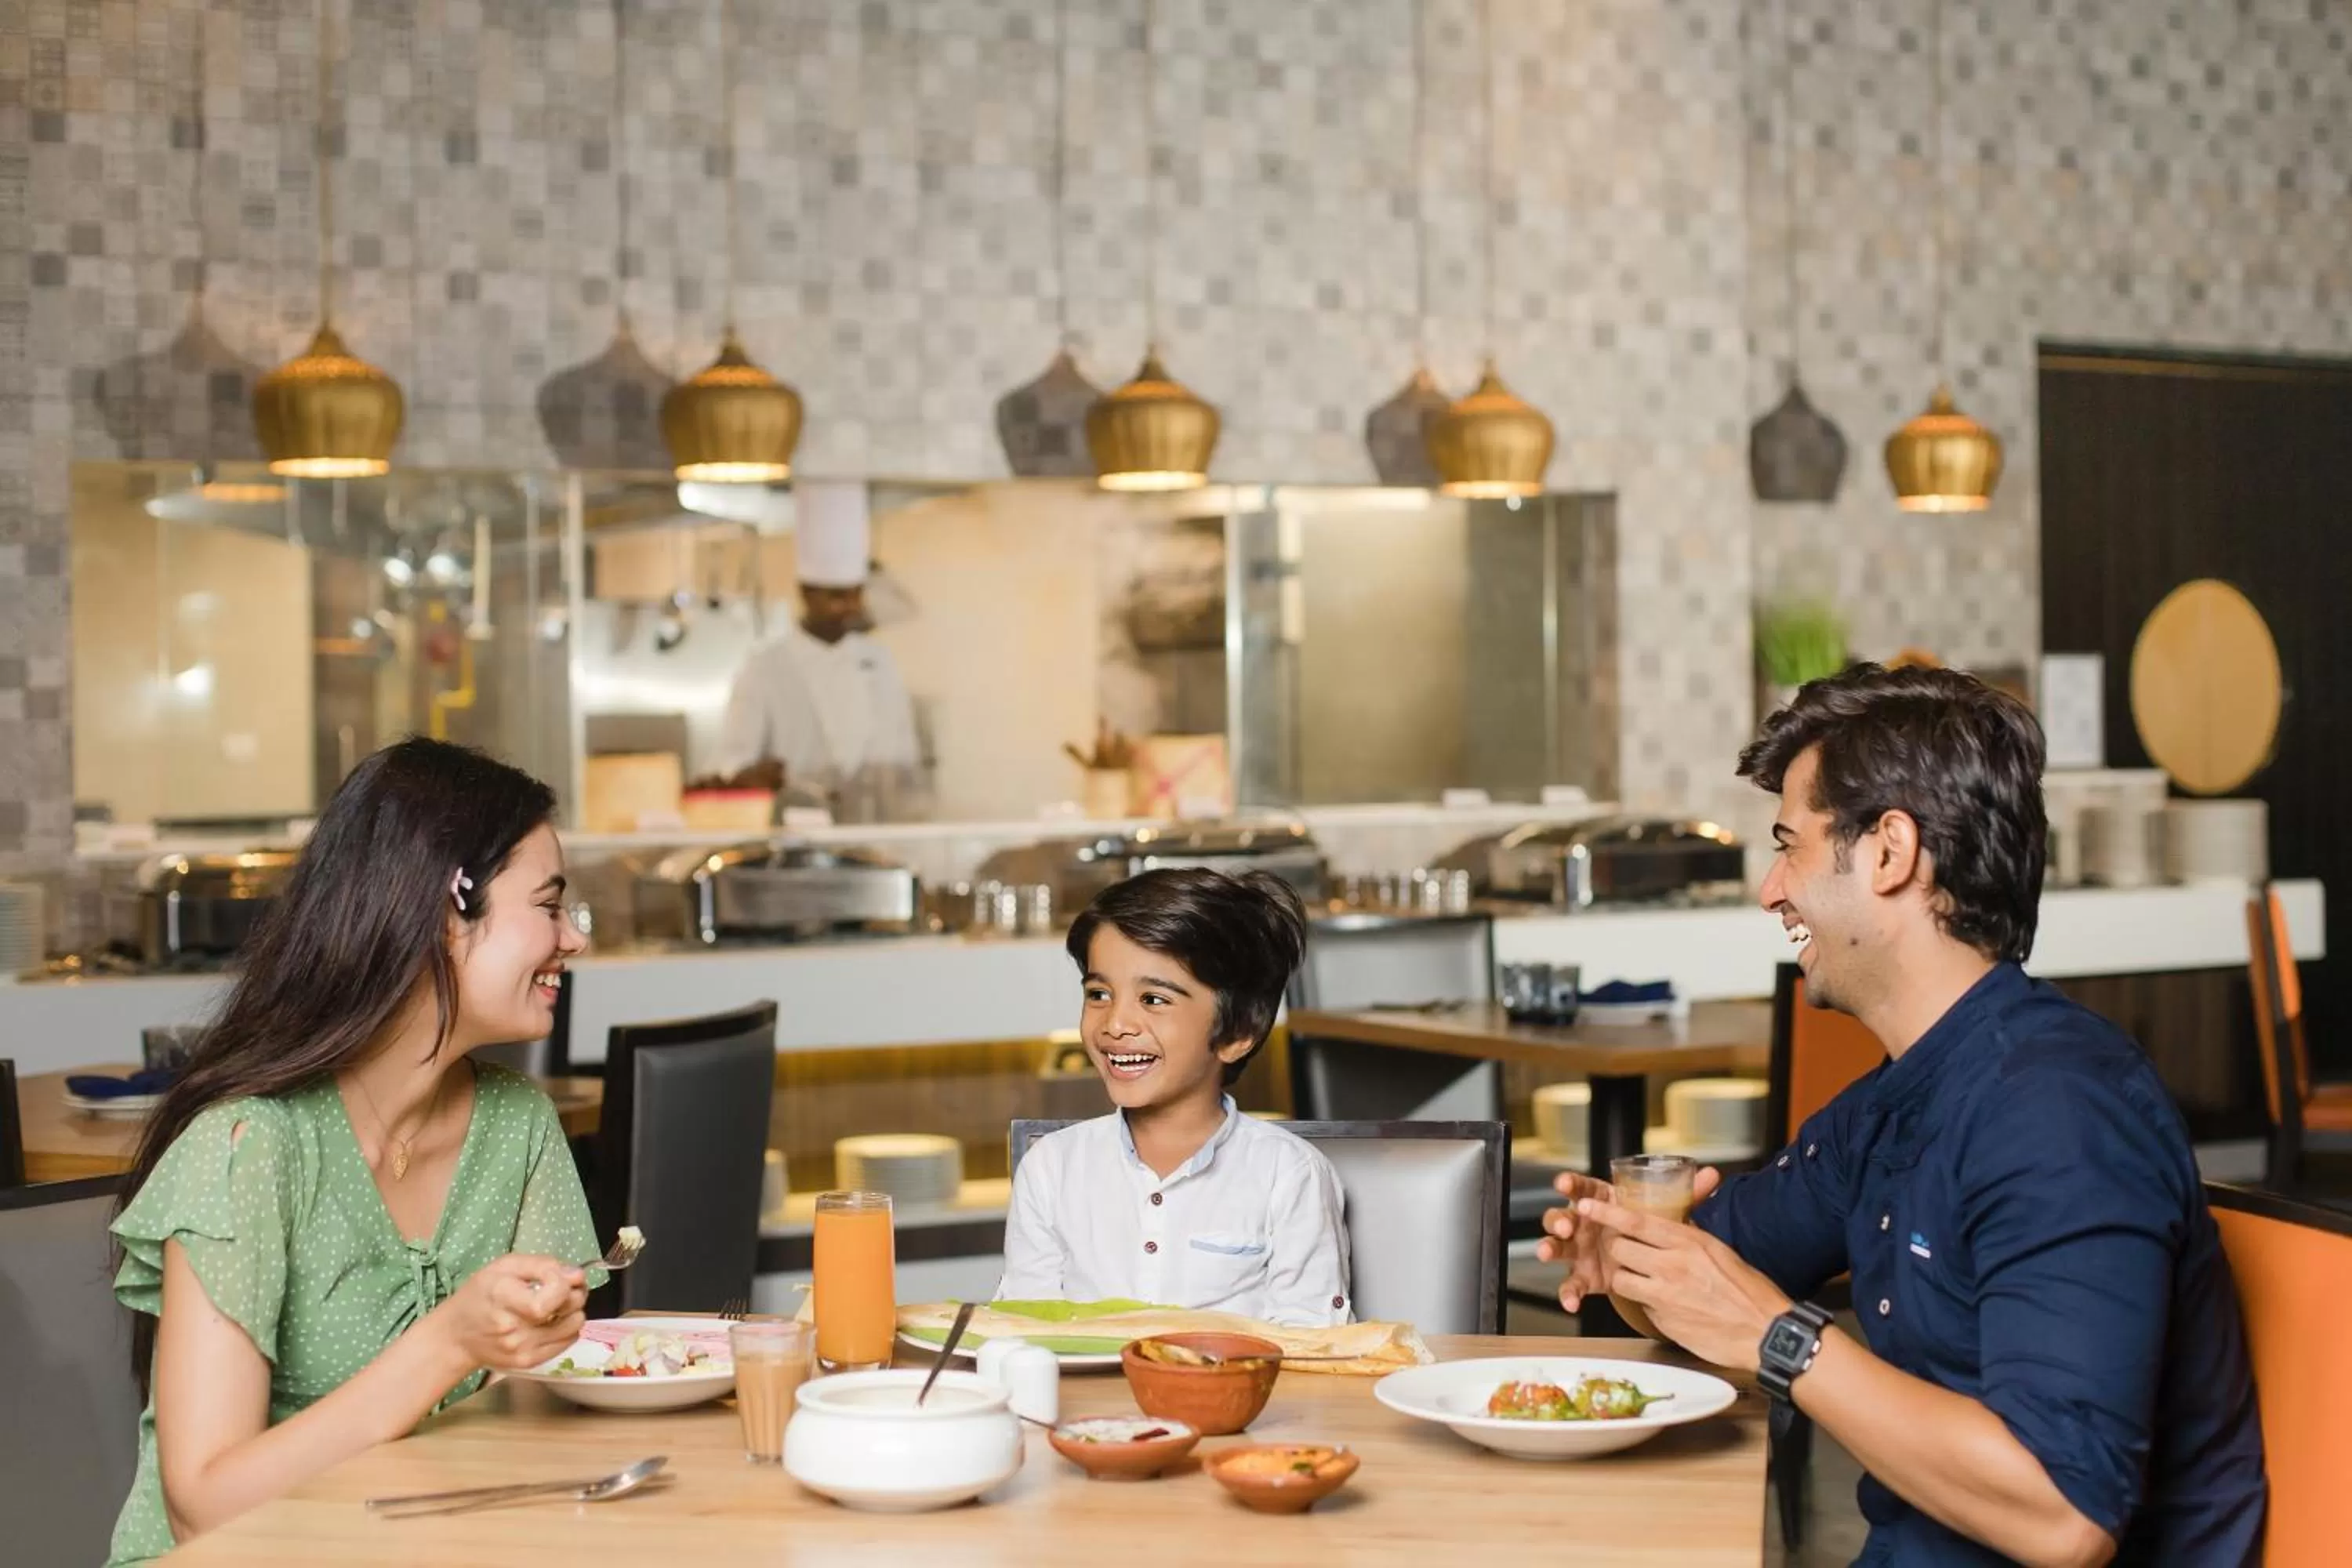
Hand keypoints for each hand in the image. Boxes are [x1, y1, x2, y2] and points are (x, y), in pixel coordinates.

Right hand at [433, 1254, 588, 1372]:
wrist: (456, 1336)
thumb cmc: (480, 1295)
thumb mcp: (505, 1266)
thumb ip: (543, 1265)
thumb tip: (577, 1275)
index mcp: (504, 1297)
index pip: (555, 1294)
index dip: (564, 1282)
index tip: (556, 1277)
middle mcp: (513, 1327)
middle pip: (570, 1308)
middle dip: (574, 1293)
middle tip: (562, 1288)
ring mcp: (522, 1348)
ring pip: (574, 1325)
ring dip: (572, 1312)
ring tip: (556, 1305)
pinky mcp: (528, 1362)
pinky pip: (567, 1342)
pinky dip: (566, 1328)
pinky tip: (550, 1321)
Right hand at [1536, 1166, 1721, 1311]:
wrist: (1648, 1259)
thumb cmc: (1650, 1230)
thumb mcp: (1666, 1212)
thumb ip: (1685, 1196)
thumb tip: (1711, 1175)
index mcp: (1601, 1202)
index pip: (1582, 1188)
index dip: (1571, 1185)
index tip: (1564, 1185)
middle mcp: (1585, 1224)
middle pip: (1562, 1215)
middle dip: (1559, 1218)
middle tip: (1565, 1224)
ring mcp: (1581, 1250)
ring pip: (1557, 1247)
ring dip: (1551, 1248)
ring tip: (1548, 1253)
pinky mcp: (1584, 1276)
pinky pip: (1571, 1284)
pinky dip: (1568, 1293)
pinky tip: (1571, 1301)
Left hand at [1574, 1195, 1790, 1369]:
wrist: (1765, 1333)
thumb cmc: (1749, 1291)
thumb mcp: (1720, 1251)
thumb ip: (1690, 1238)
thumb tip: (1670, 1227)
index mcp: (1689, 1241)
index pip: (1636, 1221)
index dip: (1607, 1212)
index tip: (1588, 1206)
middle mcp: (1672, 1264)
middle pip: (1619, 1248)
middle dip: (1616, 1249)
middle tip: (1625, 1252)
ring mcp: (1665, 1294)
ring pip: (1620, 1280)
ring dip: (1625, 1279)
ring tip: (1641, 1280)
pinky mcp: (1662, 1321)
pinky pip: (1639, 1306)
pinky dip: (1644, 1303)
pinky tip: (1664, 1304)